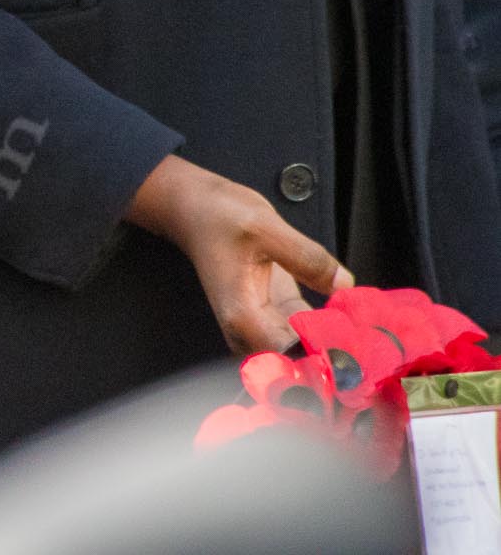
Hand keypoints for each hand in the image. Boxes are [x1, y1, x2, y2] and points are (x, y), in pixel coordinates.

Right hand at [126, 155, 353, 355]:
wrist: (196, 209)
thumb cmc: (219, 217)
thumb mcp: (266, 227)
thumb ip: (308, 257)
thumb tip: (345, 285)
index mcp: (243, 315)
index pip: (286, 358)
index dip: (321, 361)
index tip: (358, 355)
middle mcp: (249, 328)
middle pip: (294, 362)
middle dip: (334, 361)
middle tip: (375, 353)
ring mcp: (263, 322)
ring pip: (302, 351)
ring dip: (334, 348)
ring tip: (371, 339)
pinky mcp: (276, 312)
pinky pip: (305, 331)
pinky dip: (328, 330)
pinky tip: (354, 322)